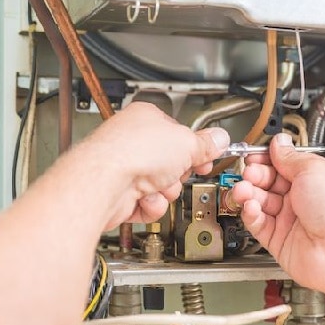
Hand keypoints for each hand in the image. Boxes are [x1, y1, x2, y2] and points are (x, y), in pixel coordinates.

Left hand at [82, 102, 229, 228]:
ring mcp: (126, 169)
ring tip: (158, 186)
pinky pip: (150, 204)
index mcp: (147, 118)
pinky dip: (152, 205)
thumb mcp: (186, 143)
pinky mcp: (121, 195)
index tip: (207, 156)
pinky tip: (145, 198)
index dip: (196, 147)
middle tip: (178, 172)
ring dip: (167, 191)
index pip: (180, 133)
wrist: (104, 183)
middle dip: (179, 173)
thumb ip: (206, 144)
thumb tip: (220, 139)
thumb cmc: (132, 153)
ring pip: (163, 187)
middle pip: (173, 163)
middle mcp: (134, 142)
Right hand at [232, 133, 324, 295]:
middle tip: (249, 173)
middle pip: (269, 183)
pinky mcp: (281, 241)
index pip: (283, 165)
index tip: (254, 156)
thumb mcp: (313, 170)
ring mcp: (292, 221)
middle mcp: (303, 199)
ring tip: (244, 190)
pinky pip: (259, 225)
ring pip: (261, 203)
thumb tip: (279, 143)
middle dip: (255, 176)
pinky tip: (251, 207)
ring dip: (249, 194)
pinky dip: (251, 214)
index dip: (267, 159)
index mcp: (315, 179)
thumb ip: (290, 158)